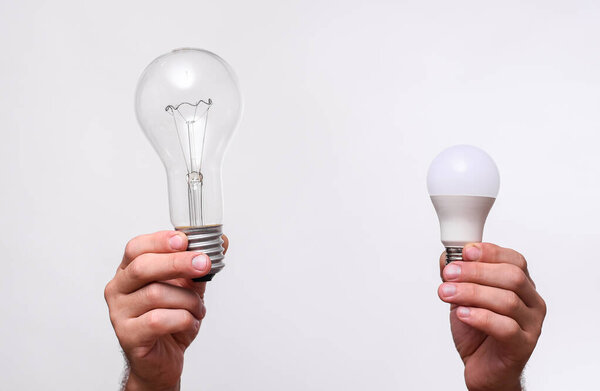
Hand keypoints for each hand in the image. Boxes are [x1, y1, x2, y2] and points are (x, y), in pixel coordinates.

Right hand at [104, 231, 228, 390]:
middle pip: (143, 267)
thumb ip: (200, 263)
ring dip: (187, 301)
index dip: (160, 241)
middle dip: (177, 263)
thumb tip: (223, 240)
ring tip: (198, 309)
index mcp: (129, 271)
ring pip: (156, 294)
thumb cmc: (171, 318)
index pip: (136, 247)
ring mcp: (119, 313)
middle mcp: (118, 289)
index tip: (184, 240)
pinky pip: (158, 321)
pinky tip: (189, 323)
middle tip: (203, 264)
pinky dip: (183, 320)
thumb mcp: (189, 286)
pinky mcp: (128, 336)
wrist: (164, 359)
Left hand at [437, 243, 545, 390]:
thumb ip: (457, 277)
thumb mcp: (463, 298)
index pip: (514, 260)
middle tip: (449, 274)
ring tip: (447, 293)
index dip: (490, 252)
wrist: (483, 369)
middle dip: (476, 271)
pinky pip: (506, 328)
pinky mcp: (523, 346)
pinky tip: (462, 314)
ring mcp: (531, 325)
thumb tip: (446, 257)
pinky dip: (481, 317)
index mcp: (522, 286)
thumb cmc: (477, 332)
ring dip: (472, 293)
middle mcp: (531, 302)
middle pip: (512, 277)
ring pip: (508, 300)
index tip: (465, 252)